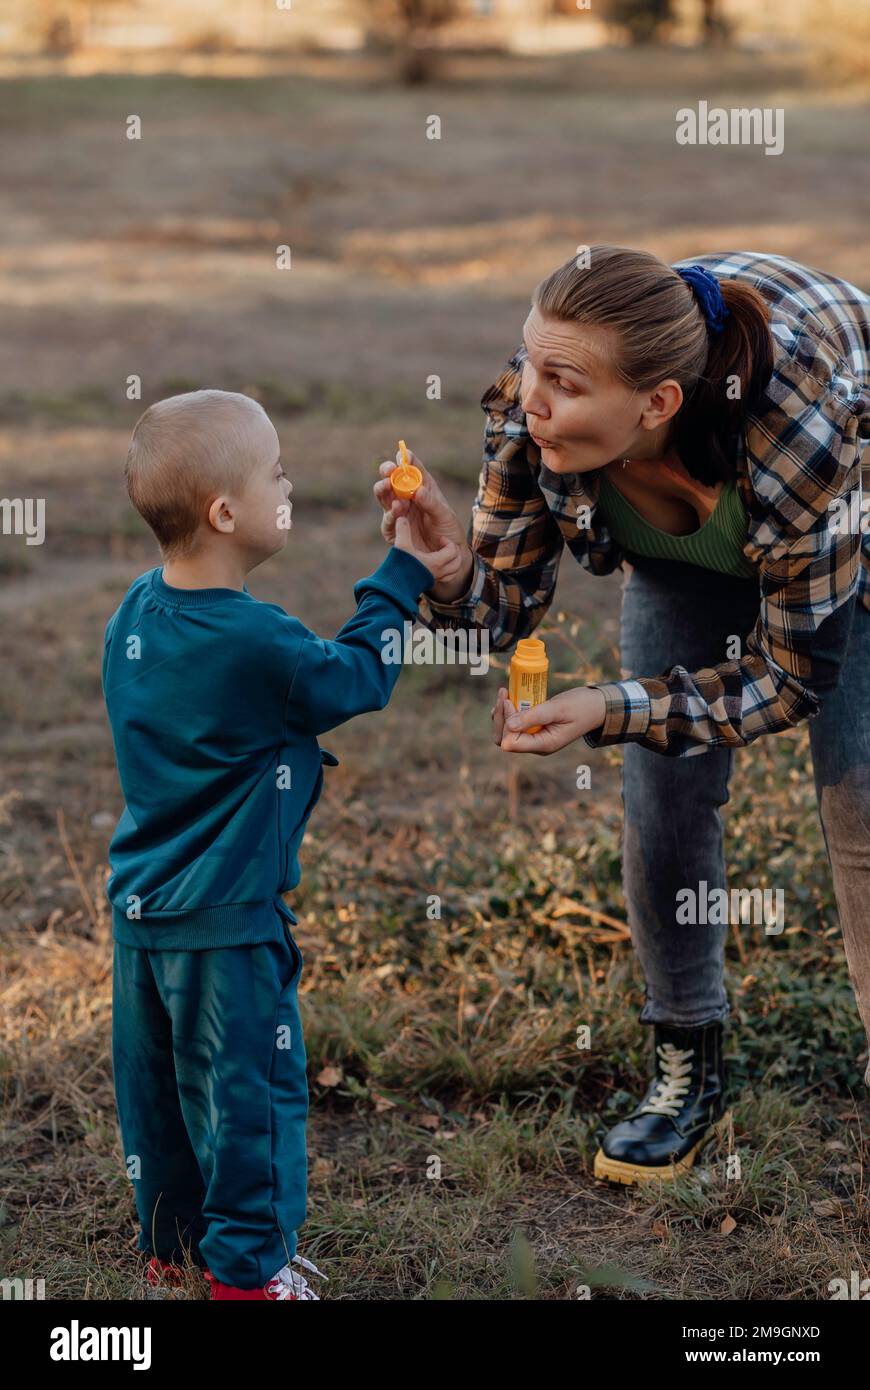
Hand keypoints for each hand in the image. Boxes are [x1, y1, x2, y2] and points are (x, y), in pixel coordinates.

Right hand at [374, 449, 472, 601]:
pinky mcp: (393, 529)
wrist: (446, 557)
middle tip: (388, 471)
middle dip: (387, 471)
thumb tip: (417, 490)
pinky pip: (388, 520)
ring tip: (387, 486)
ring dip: (383, 489)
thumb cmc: (448, 531)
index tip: (401, 456)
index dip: (405, 459)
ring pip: (384, 496)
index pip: (411, 467)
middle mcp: (408, 497)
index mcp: (423, 487)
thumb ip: (431, 502)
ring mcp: (399, 512)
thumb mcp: (444, 515)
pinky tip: (397, 509)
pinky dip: (390, 514)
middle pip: (391, 478)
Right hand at [393, 514, 462, 586]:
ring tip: (443, 554)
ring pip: (454, 570)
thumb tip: (401, 517)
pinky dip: (447, 570)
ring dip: (452, 561)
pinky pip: (446, 578)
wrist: (394, 587)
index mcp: (436, 562)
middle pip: (457, 561)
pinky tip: (438, 564)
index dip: (448, 542)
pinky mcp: (430, 583)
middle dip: (453, 551)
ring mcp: (436, 578)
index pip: (452, 550)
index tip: (440, 539)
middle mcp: (439, 572)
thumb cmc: (400, 566)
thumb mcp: (401, 546)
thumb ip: (402, 530)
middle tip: (444, 545)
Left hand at [491, 685, 607, 754]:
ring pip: (506, 732)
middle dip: (500, 717)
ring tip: (506, 693)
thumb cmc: (581, 706)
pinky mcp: (534, 729)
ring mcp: (535, 738)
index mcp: (544, 745)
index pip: (510, 742)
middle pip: (504, 739)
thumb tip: (509, 725)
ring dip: (502, 714)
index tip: (510, 701)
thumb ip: (533, 717)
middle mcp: (536, 745)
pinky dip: (508, 713)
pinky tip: (509, 699)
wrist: (596, 707)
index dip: (506, 722)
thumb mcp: (558, 709)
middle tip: (504, 693)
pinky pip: (514, 725)